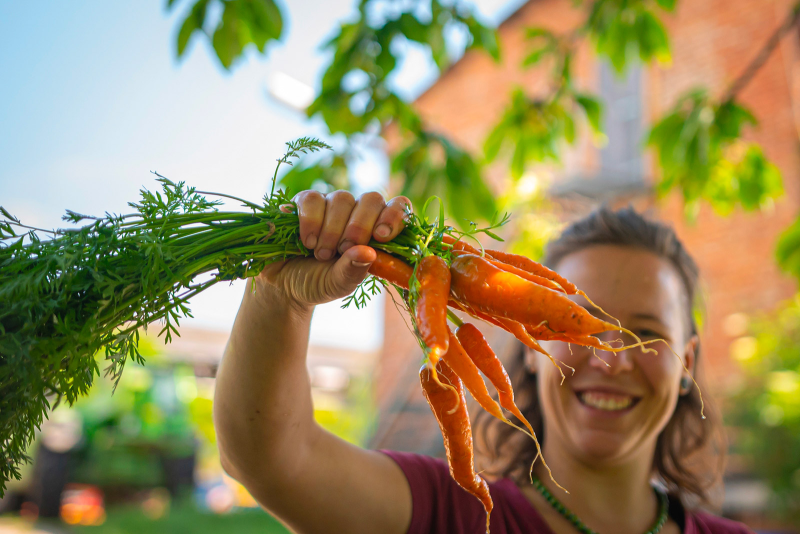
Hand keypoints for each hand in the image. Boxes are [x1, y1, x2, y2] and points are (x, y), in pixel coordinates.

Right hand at [258, 190, 409, 308]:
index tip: (382, 235)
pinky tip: (306, 241)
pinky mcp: (304, 202)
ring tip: (321, 254)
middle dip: (359, 226)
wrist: (283, 284)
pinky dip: (310, 221)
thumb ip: (354, 271)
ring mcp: (331, 204)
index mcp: (375, 230)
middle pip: (371, 199)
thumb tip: (369, 253)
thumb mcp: (338, 284)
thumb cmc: (319, 283)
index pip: (398, 208)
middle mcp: (356, 212)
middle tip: (344, 250)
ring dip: (332, 229)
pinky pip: (312, 199)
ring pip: (342, 198)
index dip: (395, 216)